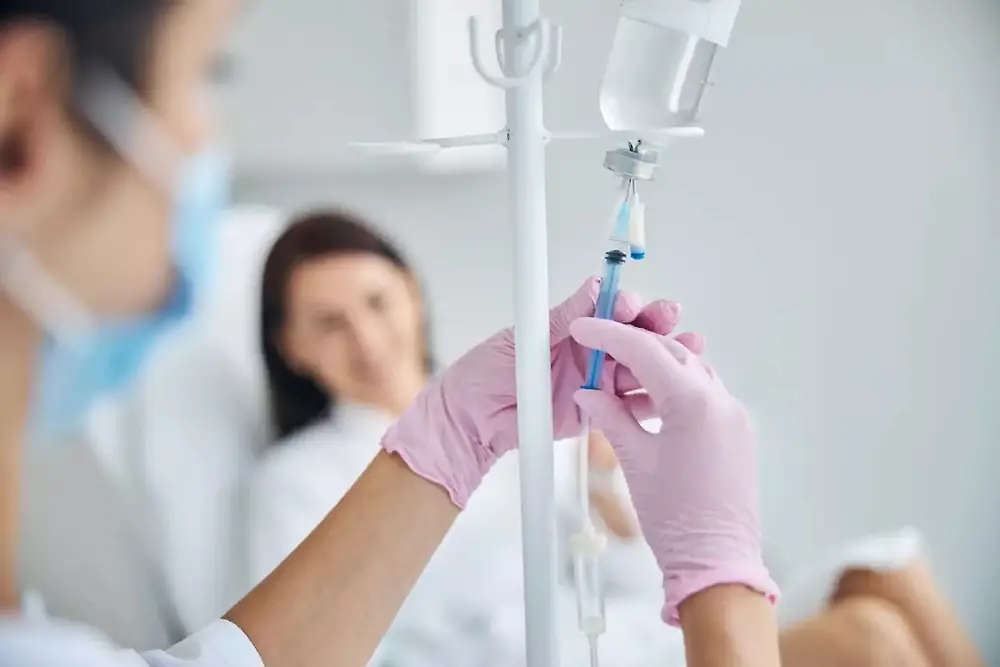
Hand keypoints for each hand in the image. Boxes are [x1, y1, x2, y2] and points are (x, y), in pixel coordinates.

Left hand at [381, 277, 693, 507]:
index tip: (629, 304)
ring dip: (664, 357)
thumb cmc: (482, 374)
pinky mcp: (596, 413)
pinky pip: (629, 405)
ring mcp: (594, 382)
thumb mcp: (523, 339)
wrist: (468, 422)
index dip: (623, 304)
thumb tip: (593, 287)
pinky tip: (672, 389)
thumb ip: (563, 318)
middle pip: (631, 335)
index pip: (607, 309)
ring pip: (639, 367)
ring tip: (689, 347)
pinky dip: (652, 397)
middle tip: (669, 316)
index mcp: (569, 327)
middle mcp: (586, 352)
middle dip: (654, 324)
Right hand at [570, 318, 778, 625]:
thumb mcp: (634, 461)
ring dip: (654, 368)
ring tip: (617, 384)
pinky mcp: (736, 434)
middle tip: (598, 352)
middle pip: (671, 354)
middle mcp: (721, 403)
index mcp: (695, 404)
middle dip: (632, 347)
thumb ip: (611, 418)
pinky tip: (645, 406)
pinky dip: (673, 390)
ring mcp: (733, 418)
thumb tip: (591, 395)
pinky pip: (703, 396)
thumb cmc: (678, 521)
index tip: (586, 329)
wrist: (716, 562)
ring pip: (690, 372)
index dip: (609, 336)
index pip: (645, 351)